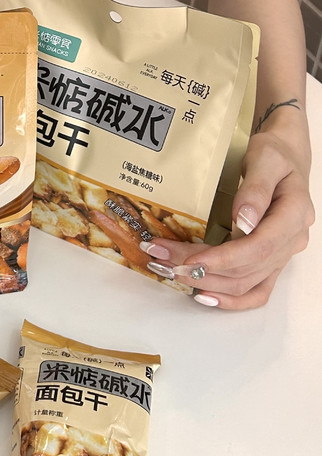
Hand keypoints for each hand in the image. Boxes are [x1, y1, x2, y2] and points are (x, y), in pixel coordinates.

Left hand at [139, 113, 313, 309]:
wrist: (286, 159)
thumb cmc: (275, 155)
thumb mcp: (266, 160)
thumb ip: (256, 189)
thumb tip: (243, 219)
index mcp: (294, 216)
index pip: (258, 248)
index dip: (222, 258)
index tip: (189, 259)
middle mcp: (291, 242)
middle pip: (245, 268)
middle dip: (201, 268)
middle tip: (161, 258)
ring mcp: (282, 255)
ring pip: (245, 283)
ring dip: (206, 282)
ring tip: (170, 271)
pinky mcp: (271, 261)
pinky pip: (256, 290)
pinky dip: (231, 299)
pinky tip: (203, 295)